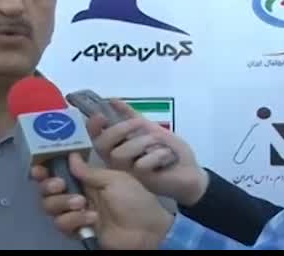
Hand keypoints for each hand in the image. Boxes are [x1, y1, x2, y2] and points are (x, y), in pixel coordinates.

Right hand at [32, 153, 173, 249]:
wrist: (147, 231)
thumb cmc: (135, 200)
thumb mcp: (115, 179)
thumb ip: (89, 171)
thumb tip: (70, 156)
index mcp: (87, 179)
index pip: (60, 170)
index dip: (46, 168)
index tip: (39, 167)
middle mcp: (77, 194)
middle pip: (47, 189)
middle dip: (48, 185)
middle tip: (59, 185)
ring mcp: (76, 213)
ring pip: (50, 207)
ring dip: (62, 203)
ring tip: (82, 204)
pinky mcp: (77, 230)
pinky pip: (62, 224)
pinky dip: (74, 220)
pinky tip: (91, 219)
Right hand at [88, 99, 208, 206]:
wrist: (190, 171)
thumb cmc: (169, 151)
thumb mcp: (150, 128)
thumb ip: (131, 116)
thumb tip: (113, 101)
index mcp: (119, 148)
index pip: (96, 137)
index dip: (93, 126)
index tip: (101, 115)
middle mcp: (118, 162)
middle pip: (102, 145)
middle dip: (119, 129)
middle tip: (139, 122)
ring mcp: (128, 174)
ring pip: (120, 154)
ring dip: (143, 142)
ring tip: (160, 144)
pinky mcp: (141, 182)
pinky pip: (141, 164)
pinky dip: (158, 155)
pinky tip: (167, 158)